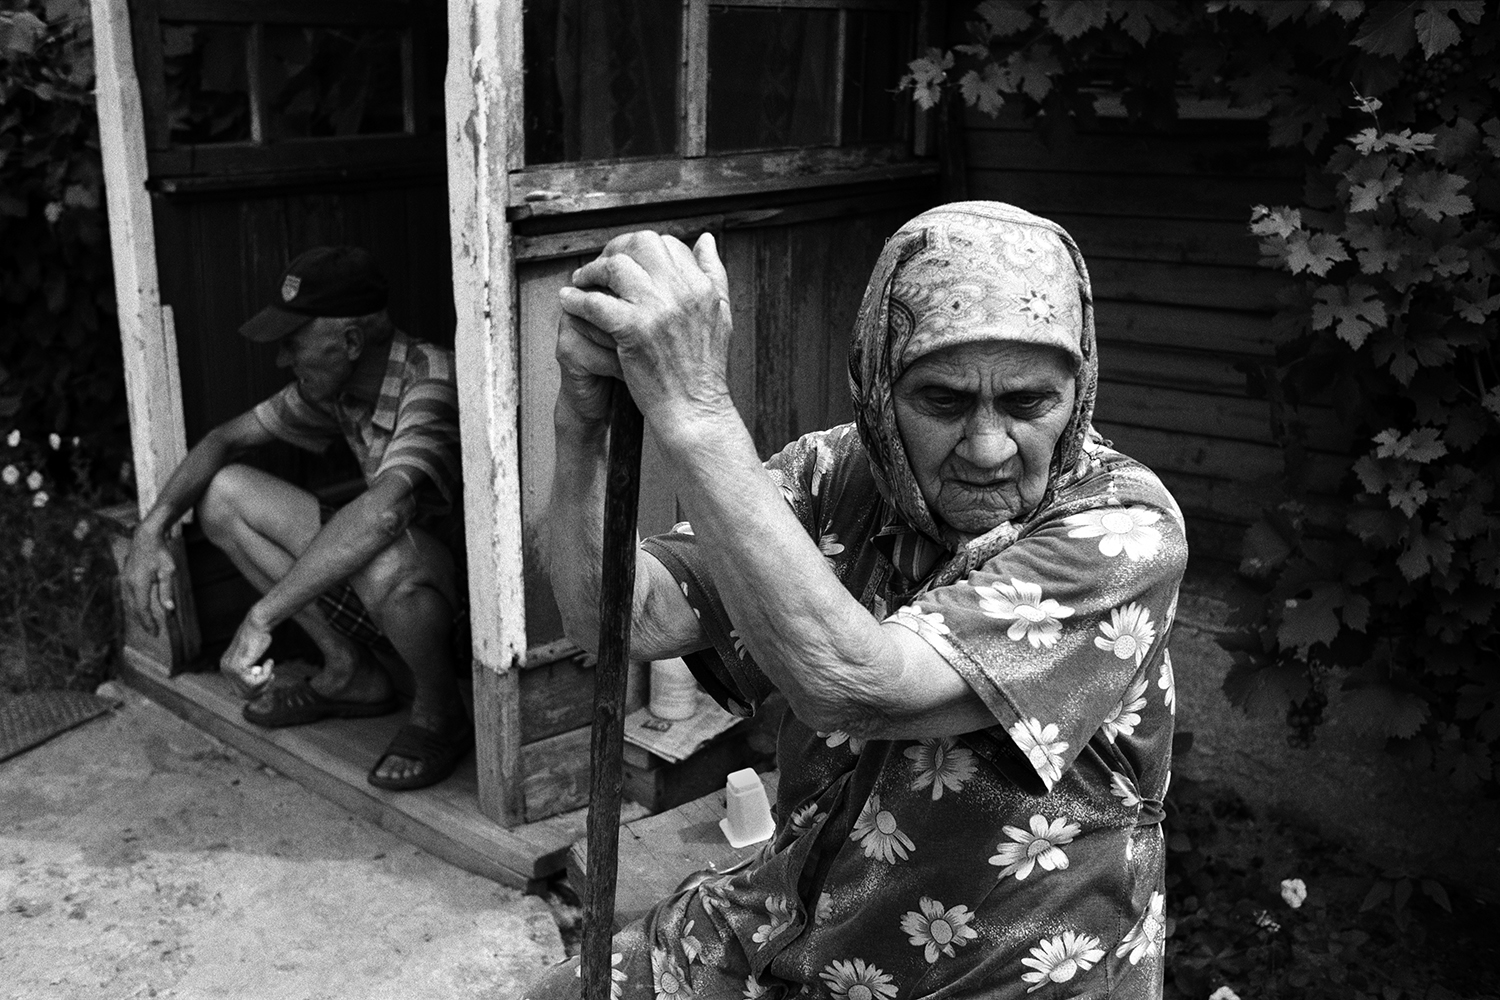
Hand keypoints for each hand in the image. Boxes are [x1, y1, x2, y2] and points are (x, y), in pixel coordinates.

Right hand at [122, 530, 176, 636]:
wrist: (146, 536)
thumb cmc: (160, 553)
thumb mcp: (168, 571)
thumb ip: (167, 591)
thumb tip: (169, 609)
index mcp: (139, 584)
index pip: (143, 609)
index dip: (148, 622)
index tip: (156, 633)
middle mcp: (129, 584)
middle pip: (135, 608)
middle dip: (143, 621)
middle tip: (153, 632)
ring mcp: (125, 580)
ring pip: (130, 603)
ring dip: (139, 614)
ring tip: (148, 623)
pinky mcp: (125, 576)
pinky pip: (129, 595)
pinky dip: (135, 605)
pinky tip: (141, 609)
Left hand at [220, 612, 273, 698]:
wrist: (257, 624)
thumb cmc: (259, 637)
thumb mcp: (251, 656)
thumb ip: (249, 670)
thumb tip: (256, 690)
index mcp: (226, 667)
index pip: (239, 691)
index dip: (256, 690)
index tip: (269, 679)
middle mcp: (225, 670)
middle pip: (244, 694)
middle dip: (262, 688)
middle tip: (271, 676)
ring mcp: (230, 670)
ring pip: (251, 689)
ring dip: (265, 679)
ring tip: (269, 665)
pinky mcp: (238, 668)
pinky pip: (255, 682)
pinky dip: (266, 674)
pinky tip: (269, 661)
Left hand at [557, 231, 733, 433]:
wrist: (695, 410)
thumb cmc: (704, 369)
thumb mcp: (721, 314)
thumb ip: (714, 274)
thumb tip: (705, 238)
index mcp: (703, 286)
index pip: (668, 245)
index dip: (643, 249)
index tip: (628, 262)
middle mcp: (682, 292)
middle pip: (642, 245)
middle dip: (616, 249)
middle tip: (601, 265)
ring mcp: (657, 310)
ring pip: (616, 267)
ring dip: (594, 270)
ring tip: (582, 280)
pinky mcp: (633, 330)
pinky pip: (595, 302)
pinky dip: (577, 298)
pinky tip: (568, 300)